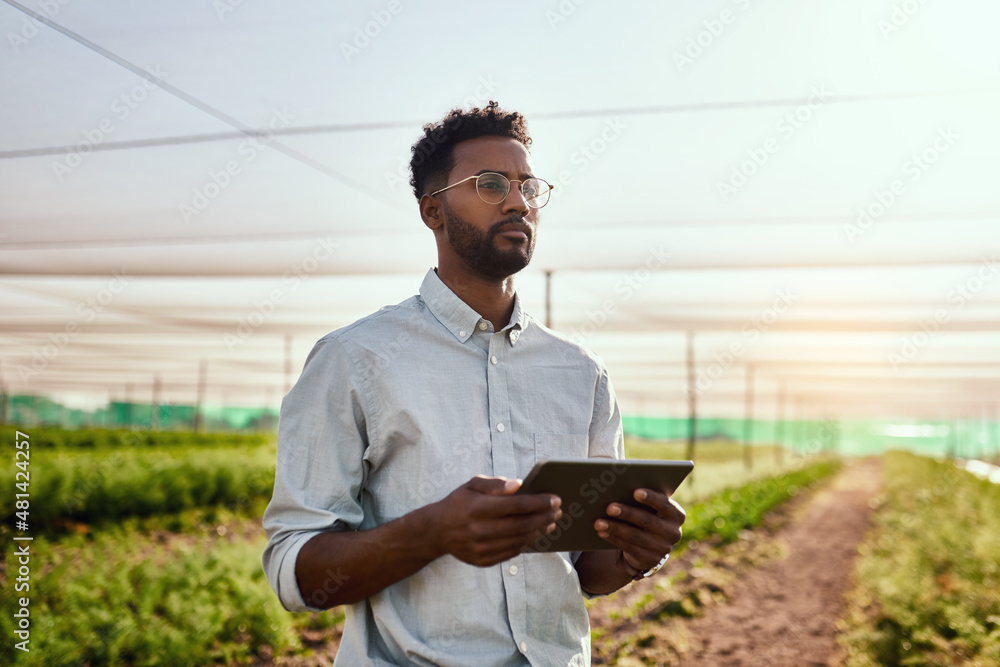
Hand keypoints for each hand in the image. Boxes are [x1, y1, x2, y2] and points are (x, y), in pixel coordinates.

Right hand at [429, 475, 560, 566]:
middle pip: (522, 525)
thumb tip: (519, 485)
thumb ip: (495, 484)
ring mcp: (481, 548)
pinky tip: (534, 534)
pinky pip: (512, 552)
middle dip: (545, 517)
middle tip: (558, 511)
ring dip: (539, 531)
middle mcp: (479, 530)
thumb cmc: (459, 503)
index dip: (539, 502)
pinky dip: (526, 543)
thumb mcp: (471, 486)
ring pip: (520, 541)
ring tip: (550, 523)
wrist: (437, 531)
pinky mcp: (483, 561)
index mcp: (477, 508)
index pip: (516, 505)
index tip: (556, 499)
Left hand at [593, 488, 684, 574]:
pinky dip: (614, 538)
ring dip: (615, 528)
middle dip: (627, 513)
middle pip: (647, 520)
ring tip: (598, 522)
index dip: (651, 498)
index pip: (665, 504)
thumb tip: (618, 487)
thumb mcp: (650, 507)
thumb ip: (642, 498)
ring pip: (635, 536)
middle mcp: (673, 532)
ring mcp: (663, 548)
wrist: (650, 545)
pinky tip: (602, 532)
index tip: (635, 492)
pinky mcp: (650, 560)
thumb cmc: (648, 515)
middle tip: (609, 507)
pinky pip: (629, 548)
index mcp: (676, 514)